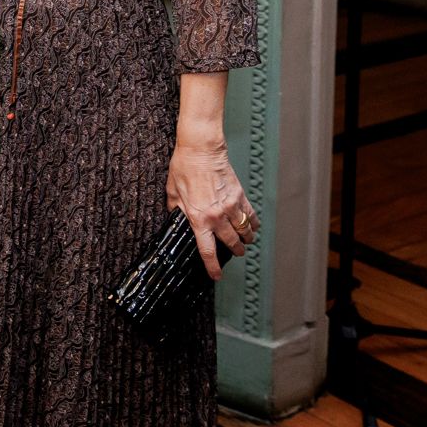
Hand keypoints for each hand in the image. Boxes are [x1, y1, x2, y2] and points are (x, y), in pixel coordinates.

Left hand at [166, 136, 258, 278]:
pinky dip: (253, 224)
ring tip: (245, 242)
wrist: (201, 150)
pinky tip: (252, 226)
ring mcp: (231, 207)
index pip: (207, 250)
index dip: (212, 266)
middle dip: (234, 252)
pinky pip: (251, 216)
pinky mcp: (240, 196)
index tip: (216, 275)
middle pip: (231, 243)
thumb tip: (176, 218)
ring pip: (244, 232)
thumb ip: (176, 209)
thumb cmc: (184, 168)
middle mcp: (217, 216)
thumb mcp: (172, 192)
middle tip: (235, 254)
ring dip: (246, 240)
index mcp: (198, 218)